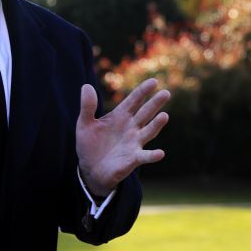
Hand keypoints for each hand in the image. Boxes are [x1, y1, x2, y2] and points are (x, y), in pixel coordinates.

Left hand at [76, 79, 169, 196]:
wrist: (90, 169)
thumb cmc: (89, 144)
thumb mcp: (84, 123)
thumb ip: (87, 106)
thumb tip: (86, 86)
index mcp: (120, 116)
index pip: (133, 100)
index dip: (143, 91)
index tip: (153, 81)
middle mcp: (130, 127)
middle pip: (145, 113)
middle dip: (155, 103)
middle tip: (166, 93)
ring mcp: (134, 143)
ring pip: (148, 131)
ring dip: (157, 125)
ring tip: (164, 116)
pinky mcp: (133, 159)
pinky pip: (145, 157)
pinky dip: (153, 155)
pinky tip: (160, 153)